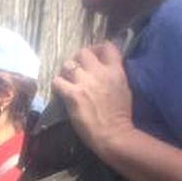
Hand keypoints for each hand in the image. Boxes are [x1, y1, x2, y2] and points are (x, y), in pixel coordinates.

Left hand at [51, 42, 136, 161]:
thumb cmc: (121, 115)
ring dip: (66, 71)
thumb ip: (115, 75)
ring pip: (68, 64)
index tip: (95, 55)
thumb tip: (106, 69)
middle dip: (79, 59)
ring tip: (68, 80)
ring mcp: (85, 82)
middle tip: (77, 69)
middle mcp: (99, 72)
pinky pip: (57, 81)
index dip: (99, 48)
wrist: (113, 134)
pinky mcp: (72, 94)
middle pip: (83, 52)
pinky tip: (61, 91)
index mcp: (115, 71)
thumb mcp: (124, 88)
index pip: (107, 46)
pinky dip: (57, 85)